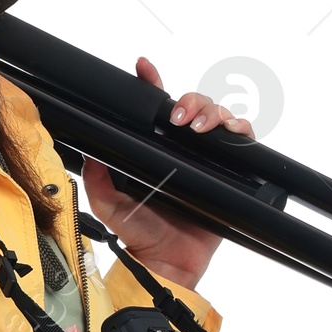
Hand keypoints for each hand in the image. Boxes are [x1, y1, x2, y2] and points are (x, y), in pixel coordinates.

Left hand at [80, 57, 253, 291]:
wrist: (166, 263)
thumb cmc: (140, 234)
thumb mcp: (109, 204)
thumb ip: (96, 177)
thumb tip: (89, 150)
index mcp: (155, 150)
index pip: (155, 108)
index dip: (152, 84)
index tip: (144, 68)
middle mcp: (182, 151)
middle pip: (194, 106)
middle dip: (190, 101)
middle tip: (178, 118)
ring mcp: (206, 160)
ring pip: (219, 118)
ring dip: (213, 113)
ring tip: (198, 128)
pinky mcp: (228, 174)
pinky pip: (242, 143)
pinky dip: (240, 131)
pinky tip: (228, 133)